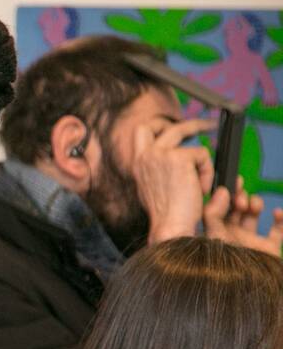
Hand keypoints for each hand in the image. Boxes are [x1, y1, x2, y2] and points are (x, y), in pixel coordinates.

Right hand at [129, 119, 214, 243]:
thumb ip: (159, 172)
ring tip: (210, 159)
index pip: (141, 134)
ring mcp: (159, 155)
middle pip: (158, 125)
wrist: (171, 227)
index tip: (175, 129)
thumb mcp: (155, 190)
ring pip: (183, 131)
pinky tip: (201, 190)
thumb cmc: (167, 216)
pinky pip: (202, 154)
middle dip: (181, 122)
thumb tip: (178, 160)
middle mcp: (145, 157)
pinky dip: (207, 172)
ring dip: (201, 145)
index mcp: (137, 165)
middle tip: (206, 125)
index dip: (158, 127)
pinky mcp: (178, 158)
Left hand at [203, 178, 282, 256]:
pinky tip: (277, 213)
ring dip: (255, 204)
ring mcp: (250, 242)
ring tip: (253, 205)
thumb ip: (213, 214)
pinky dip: (280, 219)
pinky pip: (278, 230)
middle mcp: (231, 237)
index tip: (233, 182)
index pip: (218, 209)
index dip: (225, 194)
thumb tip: (222, 192)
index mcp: (215, 234)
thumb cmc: (224, 264)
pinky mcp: (268, 249)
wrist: (244, 288)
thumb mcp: (213, 237)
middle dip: (240, 198)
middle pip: (235, 209)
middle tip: (241, 197)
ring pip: (253, 215)